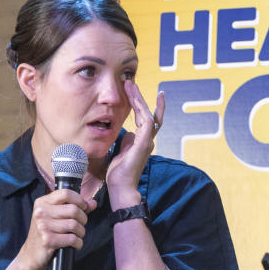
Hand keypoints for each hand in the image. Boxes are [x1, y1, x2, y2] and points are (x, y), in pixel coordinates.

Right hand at [19, 189, 96, 269]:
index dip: (80, 200)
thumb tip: (92, 203)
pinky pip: (73, 239)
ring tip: (76, 235)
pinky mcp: (47, 240)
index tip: (82, 208)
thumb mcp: (56, 216)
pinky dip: (78, 243)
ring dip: (81, 232)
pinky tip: (74, 244)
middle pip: (74, 210)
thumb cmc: (46, 233)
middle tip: (79, 226)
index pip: (66, 193)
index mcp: (42, 202)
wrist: (31, 255)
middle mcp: (41, 212)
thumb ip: (75, 208)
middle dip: (83, 219)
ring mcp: (43, 226)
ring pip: (75, 225)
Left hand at [107, 80, 164, 208]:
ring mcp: (147, 141)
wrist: (121, 187)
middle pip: (149, 113)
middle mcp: (147, 140)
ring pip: (148, 114)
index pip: (147, 120)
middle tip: (131, 82)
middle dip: (140, 97)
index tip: (138, 93)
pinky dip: (142, 108)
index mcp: (142, 142)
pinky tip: (135, 98)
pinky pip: (147, 121)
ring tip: (130, 85)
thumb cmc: (119, 174)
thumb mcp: (120, 152)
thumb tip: (127, 134)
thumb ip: (125, 142)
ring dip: (139, 98)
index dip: (145, 106)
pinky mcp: (145, 143)